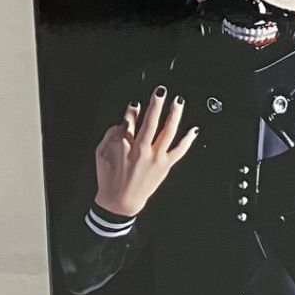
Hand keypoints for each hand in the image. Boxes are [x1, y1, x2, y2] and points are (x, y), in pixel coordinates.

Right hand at [92, 86, 198, 217]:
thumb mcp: (101, 154)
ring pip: (168, 132)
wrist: (119, 203)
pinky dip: (188, 140)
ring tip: (178, 101)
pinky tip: (194, 130)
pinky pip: (179, 151)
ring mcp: (156, 158)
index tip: (136, 103)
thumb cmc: (109, 179)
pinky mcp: (165, 166)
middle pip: (151, 122)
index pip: (131, 121)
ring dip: (174, 115)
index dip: (133, 111)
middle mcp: (142, 151)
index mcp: (124, 146)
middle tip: (161, 91)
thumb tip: (123, 121)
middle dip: (156, 105)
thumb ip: (110, 135)